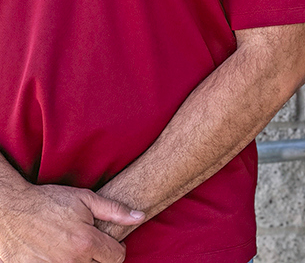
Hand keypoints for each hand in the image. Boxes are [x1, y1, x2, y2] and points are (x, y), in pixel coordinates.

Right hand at [0, 182, 143, 262]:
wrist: (12, 210)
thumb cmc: (50, 201)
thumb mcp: (85, 199)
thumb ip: (115, 211)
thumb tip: (140, 217)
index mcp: (86, 243)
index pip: (116, 258)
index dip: (117, 249)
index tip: (109, 242)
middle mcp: (71, 261)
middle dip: (97, 256)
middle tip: (87, 242)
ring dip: (78, 260)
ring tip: (70, 245)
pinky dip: (58, 262)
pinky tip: (54, 251)